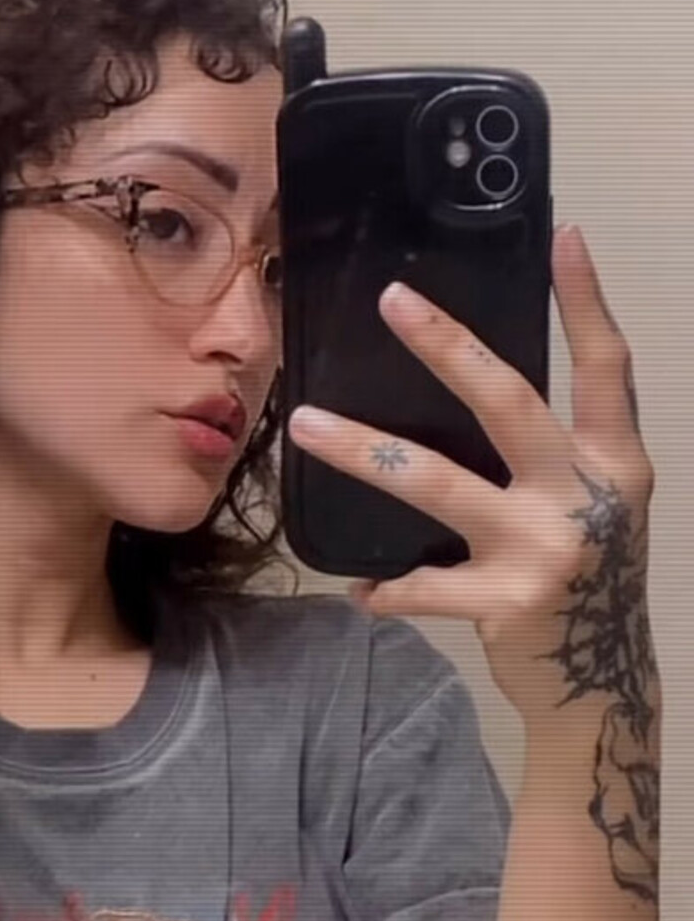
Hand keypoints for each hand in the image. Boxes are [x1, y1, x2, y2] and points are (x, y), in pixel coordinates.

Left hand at [287, 225, 657, 734]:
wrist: (598, 686)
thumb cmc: (586, 582)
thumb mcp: (594, 506)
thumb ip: (555, 454)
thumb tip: (473, 388)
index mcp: (615, 462)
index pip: (605, 367)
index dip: (586, 301)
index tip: (564, 235)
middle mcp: (586, 497)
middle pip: (509, 403)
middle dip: (448, 347)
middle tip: (394, 300)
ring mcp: (545, 549)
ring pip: (439, 485)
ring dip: (364, 452)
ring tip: (305, 425)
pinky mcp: (505, 603)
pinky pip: (424, 586)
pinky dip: (387, 589)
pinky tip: (361, 592)